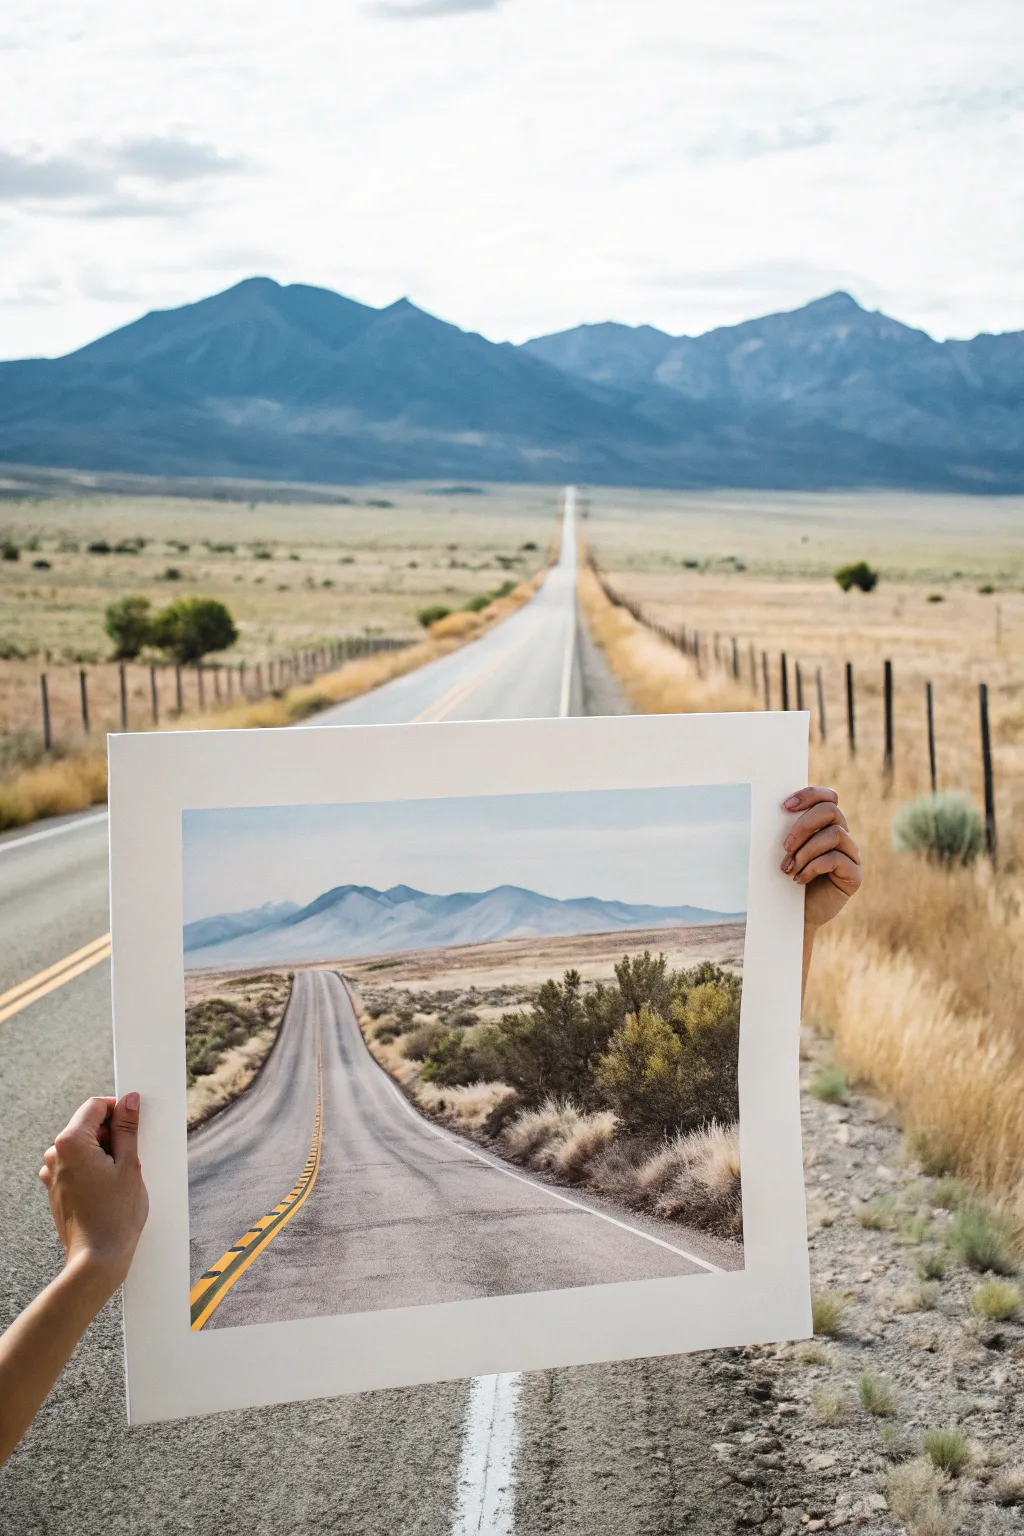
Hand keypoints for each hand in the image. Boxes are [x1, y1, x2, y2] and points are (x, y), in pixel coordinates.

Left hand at [39, 1094, 148, 1291]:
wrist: (98, 1258)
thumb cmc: (115, 1215)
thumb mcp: (129, 1164)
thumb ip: (127, 1128)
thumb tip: (129, 1101)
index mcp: (71, 1143)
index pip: (94, 1106)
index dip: (117, 1109)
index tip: (133, 1121)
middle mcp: (56, 1155)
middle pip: (87, 1126)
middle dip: (111, 1134)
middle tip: (130, 1157)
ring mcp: (53, 1174)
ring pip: (83, 1147)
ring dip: (103, 1153)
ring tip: (120, 1177)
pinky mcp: (56, 1189)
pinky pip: (76, 1166)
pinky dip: (93, 1169)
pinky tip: (108, 1188)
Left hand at [781, 786, 861, 930]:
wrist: (792, 915)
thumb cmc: (785, 879)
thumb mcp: (783, 851)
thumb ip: (785, 830)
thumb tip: (765, 809)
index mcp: (826, 826)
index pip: (828, 797)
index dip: (810, 795)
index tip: (785, 806)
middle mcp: (842, 837)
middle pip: (831, 811)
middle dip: (803, 826)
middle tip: (785, 846)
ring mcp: (851, 855)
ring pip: (835, 834)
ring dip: (806, 850)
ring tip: (789, 868)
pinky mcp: (854, 875)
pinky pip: (836, 859)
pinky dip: (813, 867)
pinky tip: (799, 879)